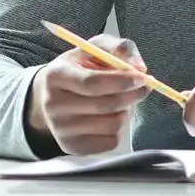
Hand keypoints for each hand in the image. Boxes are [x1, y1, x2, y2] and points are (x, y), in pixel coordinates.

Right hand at [26, 35, 149, 154]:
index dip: (121, 81)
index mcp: (56, 75)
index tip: (142, 78)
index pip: (91, 83)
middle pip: (104, 105)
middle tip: (143, 88)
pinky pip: (109, 143)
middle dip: (131, 96)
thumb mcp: (95, 49)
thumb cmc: (79, 68)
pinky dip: (118, 130)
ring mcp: (60, 129)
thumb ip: (119, 48)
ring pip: (111, 125)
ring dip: (125, 113)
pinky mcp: (71, 146)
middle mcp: (53, 104)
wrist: (51, 95)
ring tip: (121, 102)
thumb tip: (139, 67)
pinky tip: (110, 118)